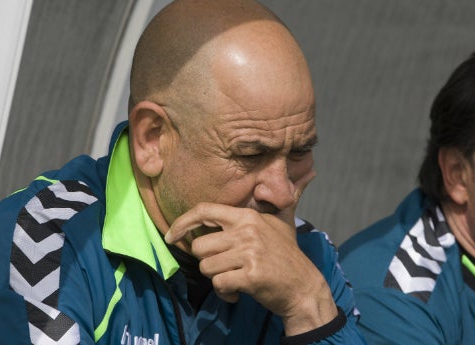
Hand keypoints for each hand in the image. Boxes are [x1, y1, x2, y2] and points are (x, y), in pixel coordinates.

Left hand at [165, 204, 336, 334]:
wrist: (304, 287)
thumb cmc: (286, 256)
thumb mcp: (278, 223)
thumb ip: (266, 205)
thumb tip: (277, 182)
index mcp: (247, 216)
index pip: (204, 210)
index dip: (182, 222)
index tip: (170, 234)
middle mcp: (247, 231)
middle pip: (199, 246)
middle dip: (207, 261)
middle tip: (226, 266)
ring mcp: (249, 253)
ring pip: (206, 267)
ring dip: (217, 278)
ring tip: (235, 279)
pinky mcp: (250, 275)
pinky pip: (218, 284)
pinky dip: (224, 292)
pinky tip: (238, 291)